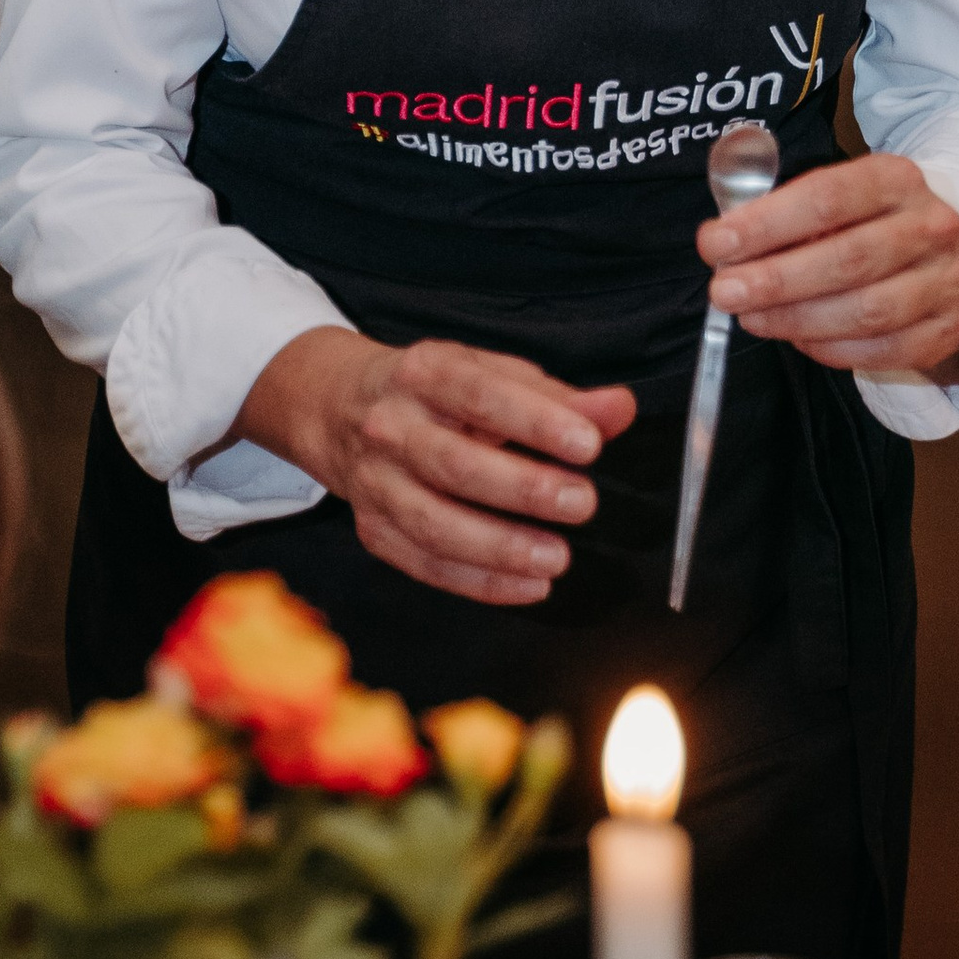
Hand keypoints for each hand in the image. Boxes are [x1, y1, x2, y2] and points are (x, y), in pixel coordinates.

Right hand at [238, 327, 637, 606]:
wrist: (340, 408)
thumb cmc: (434, 391)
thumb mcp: (491, 374)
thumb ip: (559, 396)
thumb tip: (619, 409)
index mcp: (426, 373)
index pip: (482, 394)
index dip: (536, 420)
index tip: (589, 444)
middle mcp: (392, 426)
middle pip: (455, 465)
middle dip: (523, 489)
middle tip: (582, 503)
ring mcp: (377, 483)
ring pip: (435, 524)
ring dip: (501, 548)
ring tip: (557, 558)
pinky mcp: (374, 530)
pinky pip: (426, 564)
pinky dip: (480, 581)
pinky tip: (528, 585)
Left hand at [698, 149, 958, 377]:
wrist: (949, 247)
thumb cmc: (873, 220)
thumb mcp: (839, 194)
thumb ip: (787, 211)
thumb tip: (726, 240)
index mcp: (895, 179)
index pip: (827, 198)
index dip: (766, 223)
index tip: (717, 243)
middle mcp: (929, 226)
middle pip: (848, 259)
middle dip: (776, 280)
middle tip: (724, 292)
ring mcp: (945, 281)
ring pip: (866, 311)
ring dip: (797, 319)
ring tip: (752, 317)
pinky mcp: (947, 329)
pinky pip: (883, 350)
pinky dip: (832, 349)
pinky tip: (797, 338)